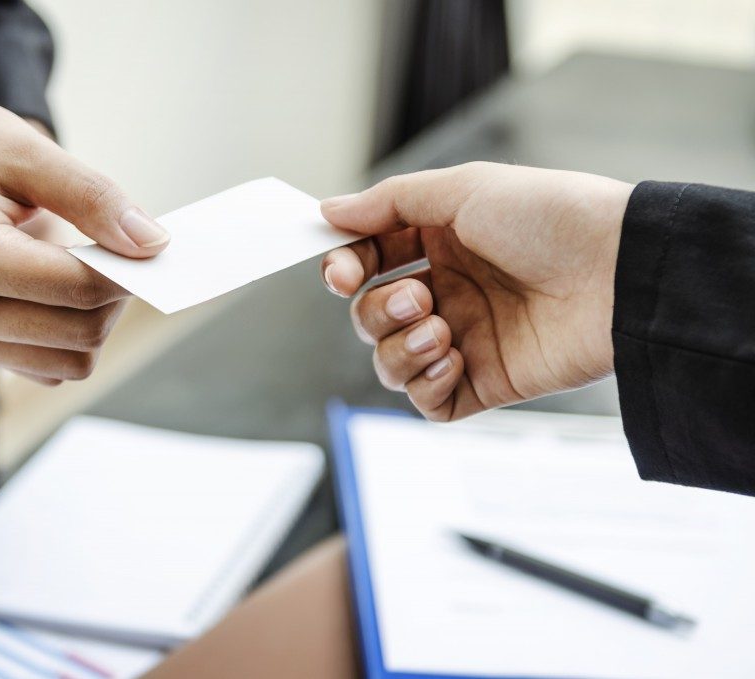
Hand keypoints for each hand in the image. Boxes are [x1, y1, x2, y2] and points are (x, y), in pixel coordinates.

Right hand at [0, 89, 169, 384]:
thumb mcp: (30, 151)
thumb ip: (95, 199)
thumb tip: (154, 245)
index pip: (81, 289)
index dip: (131, 271)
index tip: (151, 243)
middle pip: (82, 334)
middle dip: (117, 297)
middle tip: (118, 250)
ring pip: (72, 361)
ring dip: (98, 320)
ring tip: (85, 267)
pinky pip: (51, 367)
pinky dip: (72, 335)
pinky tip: (61, 290)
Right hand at [320, 162, 632, 419]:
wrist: (621, 273)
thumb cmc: (553, 219)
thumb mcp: (465, 190)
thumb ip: (389, 203)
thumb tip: (329, 212)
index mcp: (441, 243)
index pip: (369, 262)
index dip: (345, 269)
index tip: (342, 272)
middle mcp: (449, 292)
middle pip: (371, 316)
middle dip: (378, 311)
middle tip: (420, 299)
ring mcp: (466, 339)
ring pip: (390, 362)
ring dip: (398, 349)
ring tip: (439, 330)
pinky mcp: (486, 382)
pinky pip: (427, 403)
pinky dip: (425, 385)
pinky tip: (452, 359)